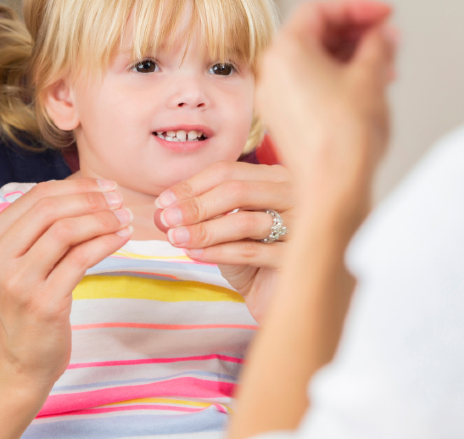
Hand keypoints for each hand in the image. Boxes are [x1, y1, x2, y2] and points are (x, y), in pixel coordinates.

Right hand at [0, 179, 132, 385]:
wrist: (20, 362)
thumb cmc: (28, 305)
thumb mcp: (21, 263)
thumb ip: (40, 229)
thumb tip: (85, 190)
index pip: (34, 197)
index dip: (74, 187)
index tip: (104, 187)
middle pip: (48, 210)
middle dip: (90, 199)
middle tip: (119, 200)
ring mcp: (18, 284)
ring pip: (65, 231)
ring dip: (102, 219)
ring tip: (124, 218)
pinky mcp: (44, 304)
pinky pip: (81, 259)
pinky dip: (106, 242)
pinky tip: (122, 238)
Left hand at [154, 161, 294, 320]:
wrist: (273, 292)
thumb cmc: (248, 252)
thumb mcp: (222, 226)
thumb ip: (197, 211)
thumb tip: (162, 208)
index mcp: (275, 178)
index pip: (227, 171)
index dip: (191, 186)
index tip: (162, 203)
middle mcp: (294, 194)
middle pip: (236, 190)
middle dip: (195, 205)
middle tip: (166, 220)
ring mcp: (301, 225)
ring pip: (244, 221)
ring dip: (204, 230)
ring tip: (176, 238)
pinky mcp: (297, 258)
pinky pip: (251, 251)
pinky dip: (218, 252)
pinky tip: (194, 254)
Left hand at [255, 0, 396, 224]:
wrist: (334, 186)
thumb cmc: (346, 135)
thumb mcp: (371, 76)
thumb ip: (379, 45)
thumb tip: (384, 34)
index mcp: (285, 50)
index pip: (319, 10)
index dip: (356, 7)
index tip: (384, 13)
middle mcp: (271, 70)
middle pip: (313, 34)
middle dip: (354, 32)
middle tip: (386, 36)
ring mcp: (274, 95)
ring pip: (312, 60)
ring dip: (349, 55)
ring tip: (385, 63)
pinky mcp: (283, 117)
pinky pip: (308, 84)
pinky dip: (336, 77)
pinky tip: (366, 85)